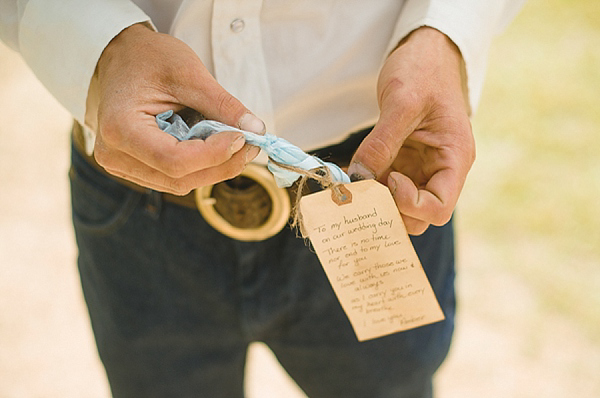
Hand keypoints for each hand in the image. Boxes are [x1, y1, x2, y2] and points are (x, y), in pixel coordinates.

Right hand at [92, 23, 264, 194]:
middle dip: (222, 164)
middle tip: (251, 143)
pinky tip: (216, 147)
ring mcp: (123, 166)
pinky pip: (175, 178)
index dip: (214, 155)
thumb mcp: (189, 73)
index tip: (242, 137)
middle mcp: (115, 155)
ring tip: (237, 142)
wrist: (120, 57)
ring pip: (181, 183)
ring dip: (215, 168)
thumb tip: (255, 131)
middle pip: (180, 178)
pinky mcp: (137, 168)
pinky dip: (202, 166)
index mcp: (120, 128)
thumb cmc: (146, 58)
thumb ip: (222, 105)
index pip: (174, 160)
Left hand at [347, 27, 474, 234]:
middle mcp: (440, 169)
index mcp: (455, 158)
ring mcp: (420, 168)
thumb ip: (381, 143)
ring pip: (399, 205)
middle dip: (390, 209)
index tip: (389, 179)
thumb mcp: (402, 102)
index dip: (410, 204)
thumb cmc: (424, 70)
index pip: (438, 207)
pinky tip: (350, 175)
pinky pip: (385, 186)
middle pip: (419, 216)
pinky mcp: (403, 162)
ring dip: (375, 200)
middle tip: (363, 191)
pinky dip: (368, 186)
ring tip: (352, 184)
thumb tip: (359, 179)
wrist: (425, 52)